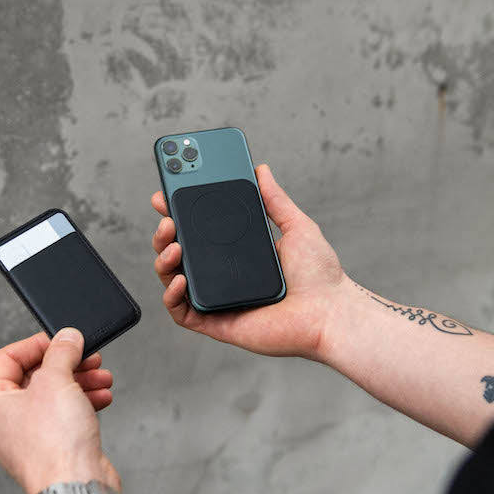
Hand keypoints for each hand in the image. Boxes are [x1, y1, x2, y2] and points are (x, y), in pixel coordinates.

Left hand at [0, 329, 120, 493]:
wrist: (76, 488)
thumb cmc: (55, 445)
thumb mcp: (57, 380)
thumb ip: (61, 352)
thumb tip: (67, 337)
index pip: (7, 358)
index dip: (37, 344)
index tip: (62, 339)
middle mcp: (2, 423)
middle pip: (33, 377)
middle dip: (66, 365)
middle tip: (87, 358)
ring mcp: (25, 439)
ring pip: (51, 397)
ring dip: (79, 382)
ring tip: (101, 379)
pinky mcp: (49, 450)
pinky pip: (62, 417)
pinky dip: (81, 404)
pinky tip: (100, 398)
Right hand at [151, 163, 346, 359]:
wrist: (330, 312)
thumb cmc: (319, 276)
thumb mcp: (297, 227)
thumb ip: (275, 200)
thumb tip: (261, 170)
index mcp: (238, 253)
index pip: (198, 231)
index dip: (177, 212)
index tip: (166, 194)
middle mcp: (223, 275)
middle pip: (179, 252)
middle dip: (164, 233)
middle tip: (167, 218)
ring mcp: (218, 299)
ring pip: (173, 280)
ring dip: (163, 260)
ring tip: (173, 245)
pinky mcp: (217, 323)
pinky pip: (182, 313)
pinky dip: (172, 296)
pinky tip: (180, 279)